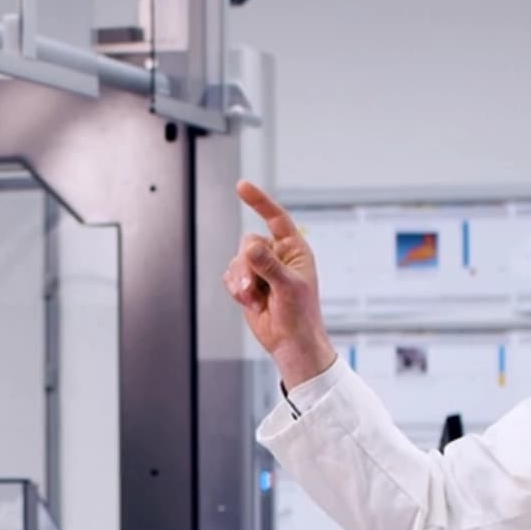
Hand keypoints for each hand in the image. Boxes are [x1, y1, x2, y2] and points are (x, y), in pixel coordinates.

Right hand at [224, 180, 337, 387]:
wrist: (290, 343)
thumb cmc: (300, 315)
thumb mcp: (289, 287)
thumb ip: (269, 265)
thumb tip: (251, 247)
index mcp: (295, 250)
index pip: (276, 218)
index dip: (259, 202)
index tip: (241, 186)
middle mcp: (277, 256)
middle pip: (249, 243)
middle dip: (247, 266)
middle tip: (253, 288)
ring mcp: (260, 269)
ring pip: (237, 260)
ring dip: (241, 282)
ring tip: (254, 299)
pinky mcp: (247, 283)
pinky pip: (230, 275)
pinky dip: (236, 289)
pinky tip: (250, 302)